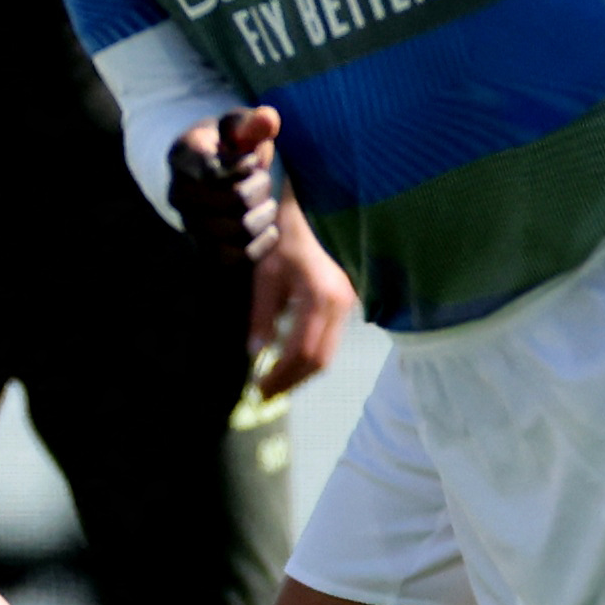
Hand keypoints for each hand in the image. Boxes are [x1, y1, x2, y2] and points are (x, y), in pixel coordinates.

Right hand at [167, 105, 289, 269]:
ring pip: (243, 228)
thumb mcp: (240, 126)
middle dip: (261, 186)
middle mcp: (178, 194)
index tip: (251, 161)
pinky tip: (263, 224)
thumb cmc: (232, 145)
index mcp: (182, 156)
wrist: (221, 178)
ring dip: (265, 212)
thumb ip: (252, 122)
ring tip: (262, 200)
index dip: (245, 167)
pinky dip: (264, 239)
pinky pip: (245, 255)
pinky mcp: (207, 253)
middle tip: (261, 178)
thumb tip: (269, 120)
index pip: (215, 172)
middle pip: (237, 199)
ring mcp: (190, 226)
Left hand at [247, 207, 354, 397]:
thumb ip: (262, 315)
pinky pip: (330, 340)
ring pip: (328, 353)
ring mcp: (348, 305)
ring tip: (275, 382)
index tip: (259, 388)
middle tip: (266, 394)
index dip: (281, 375)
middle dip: (293, 381)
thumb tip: (256, 353)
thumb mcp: (266, 275)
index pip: (301, 352)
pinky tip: (289, 360)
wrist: (314, 211)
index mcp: (321, 299)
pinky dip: (310, 356)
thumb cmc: (285, 237)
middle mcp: (340, 306)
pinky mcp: (346, 303)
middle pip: (320, 360)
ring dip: (302, 372)